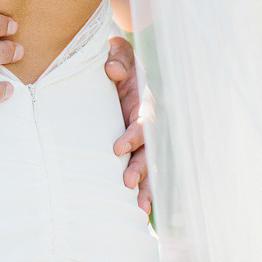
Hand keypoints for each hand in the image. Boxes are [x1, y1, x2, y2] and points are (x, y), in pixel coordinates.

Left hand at [105, 36, 151, 213]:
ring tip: (136, 208)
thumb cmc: (115, 58)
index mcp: (145, 102)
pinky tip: (137, 209)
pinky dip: (141, 188)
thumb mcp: (117, 51)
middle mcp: (147, 123)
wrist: (113, 63)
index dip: (134, 136)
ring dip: (145, 186)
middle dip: (141, 168)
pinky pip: (141, 168)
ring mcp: (141, 137)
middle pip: (150, 150)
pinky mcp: (133, 146)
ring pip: (149, 164)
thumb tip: (111, 71)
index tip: (117, 149)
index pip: (144, 123)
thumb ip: (117, 57)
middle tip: (126, 183)